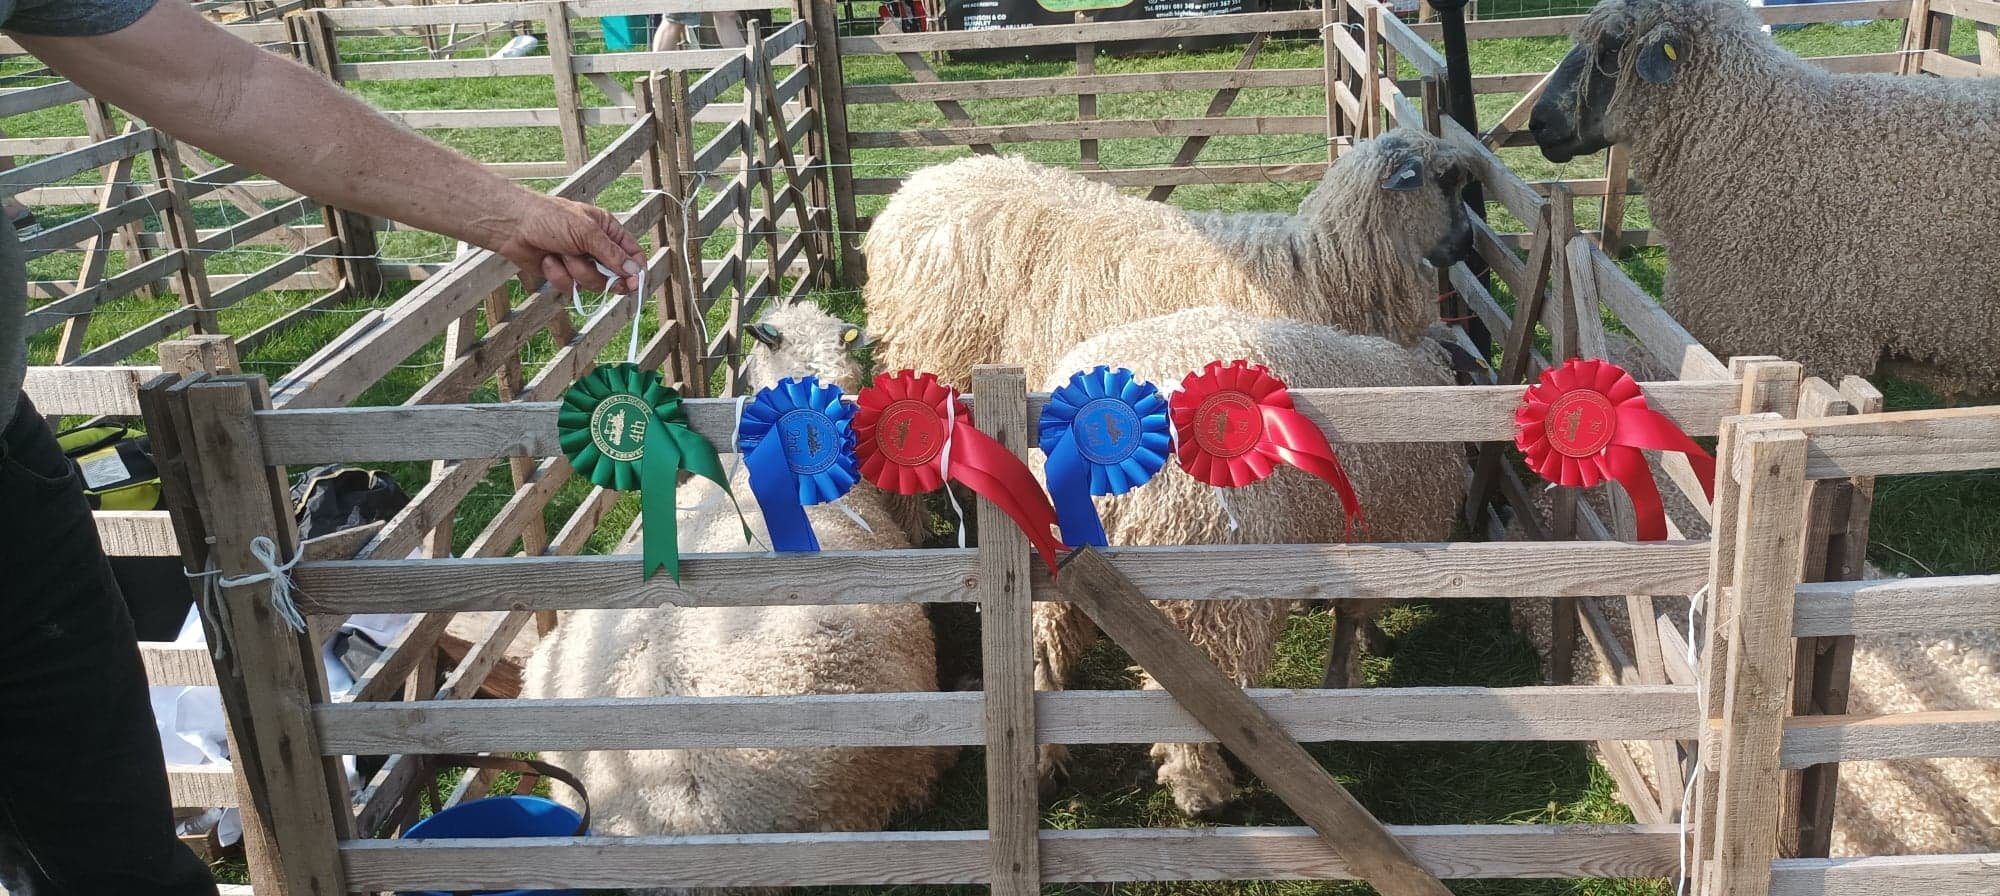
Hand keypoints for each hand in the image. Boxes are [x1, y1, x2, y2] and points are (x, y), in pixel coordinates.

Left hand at [492, 193, 644, 294]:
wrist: (513, 226)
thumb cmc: (550, 219)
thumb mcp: (586, 233)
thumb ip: (612, 255)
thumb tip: (634, 272)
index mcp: (607, 231)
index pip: (632, 254)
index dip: (635, 270)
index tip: (634, 284)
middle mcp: (596, 248)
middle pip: (615, 275)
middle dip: (602, 275)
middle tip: (598, 275)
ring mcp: (579, 263)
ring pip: (592, 283)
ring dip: (576, 272)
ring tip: (561, 255)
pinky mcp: (563, 274)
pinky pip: (571, 286)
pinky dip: (559, 276)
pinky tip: (548, 261)